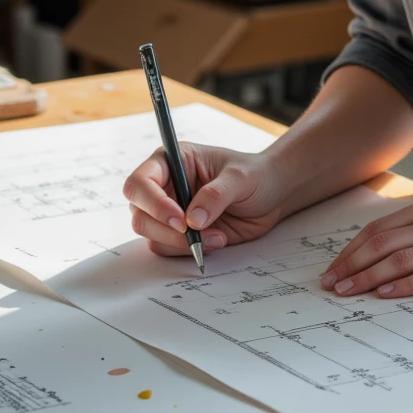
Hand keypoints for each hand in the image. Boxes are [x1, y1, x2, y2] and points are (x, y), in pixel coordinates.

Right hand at [122, 141, 281, 257]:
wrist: (272, 195)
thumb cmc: (256, 175)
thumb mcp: (241, 177)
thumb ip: (216, 194)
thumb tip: (192, 219)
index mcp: (173, 161)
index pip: (140, 182)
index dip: (153, 203)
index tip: (180, 219)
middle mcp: (165, 186)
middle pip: (139, 214)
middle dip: (166, 230)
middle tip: (196, 233)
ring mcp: (170, 211)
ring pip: (151, 235)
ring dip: (181, 243)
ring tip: (215, 235)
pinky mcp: (180, 233)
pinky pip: (168, 248)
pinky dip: (189, 250)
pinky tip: (215, 240)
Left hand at [319, 192, 412, 298]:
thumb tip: (391, 246)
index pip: (377, 229)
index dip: (351, 249)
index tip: (334, 266)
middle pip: (379, 245)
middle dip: (350, 266)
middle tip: (330, 284)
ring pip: (396, 261)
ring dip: (366, 278)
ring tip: (347, 292)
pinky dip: (401, 286)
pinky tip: (383, 294)